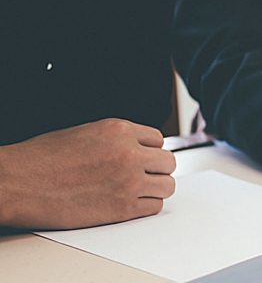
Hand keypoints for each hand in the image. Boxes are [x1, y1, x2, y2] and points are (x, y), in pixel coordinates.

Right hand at [0, 119, 176, 229]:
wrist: (18, 183)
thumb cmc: (42, 159)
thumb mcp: (85, 133)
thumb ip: (116, 139)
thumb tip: (135, 148)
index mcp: (119, 130)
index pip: (157, 139)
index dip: (149, 151)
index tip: (143, 159)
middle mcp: (129, 153)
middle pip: (167, 162)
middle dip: (156, 169)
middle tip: (143, 176)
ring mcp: (128, 180)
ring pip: (167, 185)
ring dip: (155, 188)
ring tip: (138, 191)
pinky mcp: (122, 207)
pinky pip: (154, 206)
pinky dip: (146, 206)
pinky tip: (131, 204)